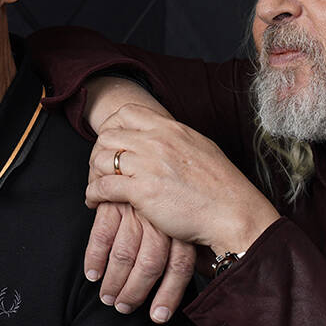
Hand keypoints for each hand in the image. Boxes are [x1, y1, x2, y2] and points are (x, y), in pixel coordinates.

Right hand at [84, 202, 195, 322]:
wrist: (161, 152)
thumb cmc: (179, 192)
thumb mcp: (189, 216)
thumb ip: (189, 243)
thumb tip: (204, 274)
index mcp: (183, 224)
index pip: (180, 266)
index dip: (169, 294)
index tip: (159, 317)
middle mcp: (162, 219)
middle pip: (150, 264)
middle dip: (135, 291)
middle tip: (123, 308)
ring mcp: (137, 210)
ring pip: (125, 254)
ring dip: (113, 281)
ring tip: (107, 298)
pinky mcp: (115, 201)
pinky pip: (102, 235)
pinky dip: (95, 257)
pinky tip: (92, 274)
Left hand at [86, 105, 279, 255]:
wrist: (232, 213)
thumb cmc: (222, 187)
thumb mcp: (201, 148)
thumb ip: (177, 140)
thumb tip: (165, 138)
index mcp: (171, 128)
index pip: (126, 113)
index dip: (112, 127)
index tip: (111, 144)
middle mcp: (157, 141)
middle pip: (108, 135)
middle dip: (98, 151)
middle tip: (99, 168)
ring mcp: (149, 165)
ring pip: (102, 158)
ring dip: (94, 172)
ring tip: (96, 185)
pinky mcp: (142, 191)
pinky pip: (103, 186)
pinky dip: (93, 193)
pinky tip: (94, 200)